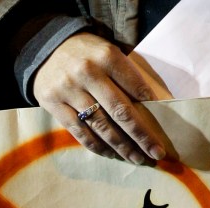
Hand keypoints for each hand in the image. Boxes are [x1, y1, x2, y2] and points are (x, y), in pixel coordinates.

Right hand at [33, 32, 167, 163]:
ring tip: (137, 159)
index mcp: (107, 56)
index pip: (136, 88)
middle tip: (157, 154)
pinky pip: (80, 132)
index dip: (152, 111)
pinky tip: (111, 154)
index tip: (163, 130)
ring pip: (101, 126)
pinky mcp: (53, 103)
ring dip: (122, 147)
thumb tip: (155, 106)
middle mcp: (88, 72)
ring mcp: (69, 89)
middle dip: (142, 136)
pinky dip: (97, 146)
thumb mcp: (110, 51)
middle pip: (121, 112)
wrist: (46, 47)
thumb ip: (128, 75)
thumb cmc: (88, 54)